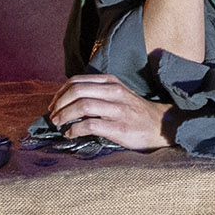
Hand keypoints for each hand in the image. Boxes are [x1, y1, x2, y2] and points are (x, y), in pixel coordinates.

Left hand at [47, 75, 171, 150]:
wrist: (161, 126)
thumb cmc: (134, 112)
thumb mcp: (117, 94)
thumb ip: (97, 93)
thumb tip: (67, 100)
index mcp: (111, 82)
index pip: (77, 81)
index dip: (60, 93)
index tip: (54, 104)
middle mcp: (114, 92)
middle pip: (77, 91)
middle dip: (59, 103)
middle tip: (53, 115)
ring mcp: (117, 109)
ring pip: (82, 106)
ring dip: (65, 115)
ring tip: (59, 124)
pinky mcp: (119, 127)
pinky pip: (91, 125)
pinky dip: (75, 129)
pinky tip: (71, 133)